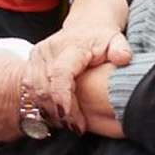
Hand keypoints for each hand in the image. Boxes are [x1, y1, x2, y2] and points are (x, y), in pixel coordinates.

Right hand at [26, 0, 131, 131]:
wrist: (86, 26)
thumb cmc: (102, 38)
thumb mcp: (116, 40)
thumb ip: (121, 49)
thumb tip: (123, 58)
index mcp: (69, 47)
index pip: (60, 74)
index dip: (64, 98)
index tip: (74, 120)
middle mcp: (47, 51)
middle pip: (45, 88)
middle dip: (60, 112)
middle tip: (77, 129)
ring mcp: (36, 58)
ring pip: (35, 92)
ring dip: (50, 112)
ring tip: (69, 125)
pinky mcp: (30, 66)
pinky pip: (31, 92)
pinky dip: (43, 107)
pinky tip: (58, 117)